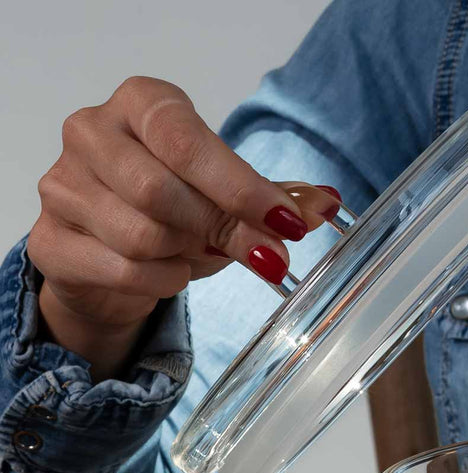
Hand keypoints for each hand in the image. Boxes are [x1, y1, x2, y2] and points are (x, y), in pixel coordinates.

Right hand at [28, 77, 339, 379]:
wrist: (109, 258)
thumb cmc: (173, 214)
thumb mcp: (228, 200)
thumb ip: (274, 200)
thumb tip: (326, 205)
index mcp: (141, 105)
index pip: (187, 142)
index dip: (242, 188)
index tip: (288, 224)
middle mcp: (92, 133)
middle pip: (161, 192)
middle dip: (223, 230)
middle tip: (266, 256)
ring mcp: (63, 186)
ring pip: (143, 236)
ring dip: (187, 257)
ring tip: (194, 253)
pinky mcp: (50, 241)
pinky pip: (124, 270)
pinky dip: (163, 281)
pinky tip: (168, 271)